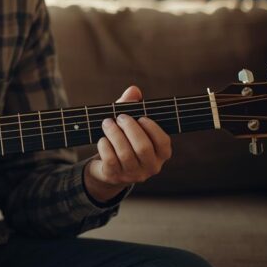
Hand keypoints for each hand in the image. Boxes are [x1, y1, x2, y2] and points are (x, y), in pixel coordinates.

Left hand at [84, 85, 171, 202]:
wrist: (108, 168)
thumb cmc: (124, 140)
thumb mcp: (129, 123)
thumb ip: (132, 106)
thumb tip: (134, 90)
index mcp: (161, 154)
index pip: (163, 142)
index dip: (152, 128)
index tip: (140, 117)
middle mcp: (151, 167)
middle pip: (142, 147)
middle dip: (130, 128)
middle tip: (120, 117)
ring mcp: (133, 175)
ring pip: (125, 153)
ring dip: (114, 134)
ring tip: (107, 123)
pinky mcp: (115, 176)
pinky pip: (110, 160)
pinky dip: (105, 146)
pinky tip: (102, 139)